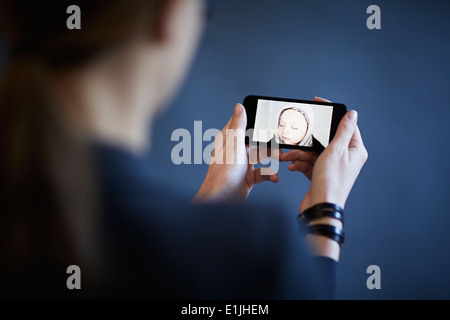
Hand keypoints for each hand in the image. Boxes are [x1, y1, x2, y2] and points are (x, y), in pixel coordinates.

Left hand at [194, 103, 278, 202]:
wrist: (222, 199)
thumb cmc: (224, 173)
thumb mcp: (235, 143)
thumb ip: (239, 125)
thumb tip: (239, 107)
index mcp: (230, 140)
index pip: (243, 125)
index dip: (256, 122)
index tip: (270, 122)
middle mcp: (235, 151)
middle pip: (257, 142)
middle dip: (270, 144)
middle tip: (281, 145)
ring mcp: (242, 165)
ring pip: (262, 157)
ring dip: (272, 159)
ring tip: (281, 160)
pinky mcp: (247, 178)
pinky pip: (262, 173)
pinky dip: (270, 175)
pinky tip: (274, 177)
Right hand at [279, 97, 367, 211]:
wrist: (320, 207)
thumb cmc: (330, 183)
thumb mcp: (336, 150)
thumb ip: (343, 131)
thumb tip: (352, 114)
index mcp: (354, 150)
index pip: (346, 125)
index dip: (332, 115)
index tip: (320, 105)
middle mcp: (346, 158)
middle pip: (325, 140)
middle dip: (308, 141)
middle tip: (298, 137)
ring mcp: (333, 167)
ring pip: (314, 152)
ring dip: (300, 154)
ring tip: (288, 156)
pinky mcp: (321, 174)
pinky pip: (309, 163)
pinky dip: (300, 163)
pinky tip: (293, 166)